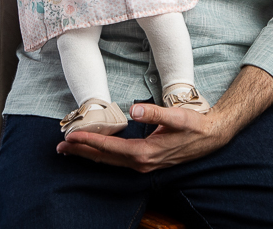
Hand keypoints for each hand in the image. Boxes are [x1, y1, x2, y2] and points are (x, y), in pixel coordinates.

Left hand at [57, 102, 231, 171]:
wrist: (212, 137)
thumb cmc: (194, 125)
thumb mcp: (176, 116)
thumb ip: (154, 112)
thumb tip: (134, 108)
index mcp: (146, 153)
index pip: (110, 147)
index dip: (89, 141)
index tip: (71, 137)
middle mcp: (142, 163)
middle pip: (105, 159)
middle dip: (82, 152)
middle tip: (60, 148)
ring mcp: (144, 165)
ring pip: (110, 161)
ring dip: (89, 155)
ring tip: (70, 150)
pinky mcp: (146, 161)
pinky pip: (118, 161)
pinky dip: (103, 155)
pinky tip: (94, 150)